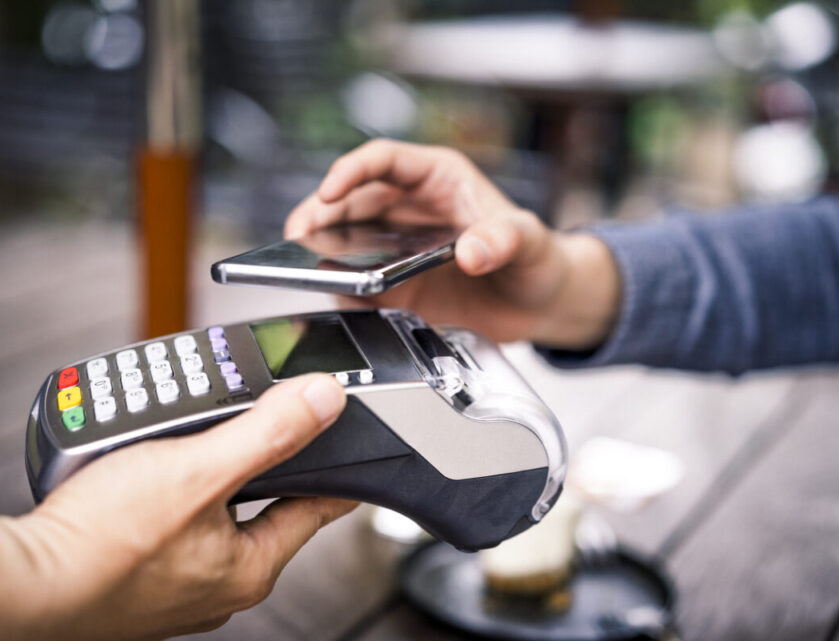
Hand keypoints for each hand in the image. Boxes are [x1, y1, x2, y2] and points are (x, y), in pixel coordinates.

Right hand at [0, 374, 352, 640]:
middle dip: (260, 457)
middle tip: (256, 420)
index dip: (333, 467)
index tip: (346, 444)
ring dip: (208, 466)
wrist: (20, 583)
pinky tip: (145, 467)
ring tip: (192, 436)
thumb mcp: (200, 469)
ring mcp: (177, 580)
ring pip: (213, 507)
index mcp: (251, 566)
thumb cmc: (103, 543)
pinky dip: (169, 485)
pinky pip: (172, 517)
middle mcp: (219, 581)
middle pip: (264, 503)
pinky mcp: (140, 571)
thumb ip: (268, 432)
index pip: (317, 508)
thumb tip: (323, 401)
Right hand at [285, 139, 618, 347]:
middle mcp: (409, 209)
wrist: (540, 304)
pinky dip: (339, 289)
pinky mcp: (394, 286)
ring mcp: (396, 248)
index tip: (331, 189)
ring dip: (318, 250)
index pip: (383, 160)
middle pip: (349, 201)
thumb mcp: (528, 241)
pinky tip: (332, 297)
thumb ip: (503, 240)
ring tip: (299, 265)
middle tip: (298, 235)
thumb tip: (472, 250)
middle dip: (318, 214)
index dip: (351, 170)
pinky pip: (356, 283)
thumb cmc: (538, 257)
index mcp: (437, 179)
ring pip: (343, 240)